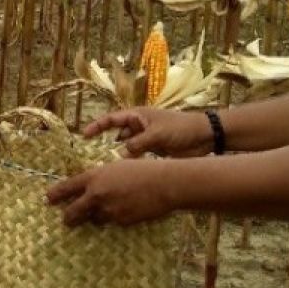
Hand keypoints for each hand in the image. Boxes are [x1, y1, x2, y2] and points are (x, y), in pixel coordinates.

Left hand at [46, 158, 176, 225]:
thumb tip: (91, 187)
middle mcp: (97, 195)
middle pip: (73, 212)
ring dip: (93, 217)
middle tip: (65, 220)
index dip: (56, 194)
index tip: (48, 199)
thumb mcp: (115, 167)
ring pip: (93, 219)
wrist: (163, 184)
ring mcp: (109, 211)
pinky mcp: (121, 221)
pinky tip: (120, 212)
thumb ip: (100, 177)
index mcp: (94, 178)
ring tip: (97, 214)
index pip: (67, 188)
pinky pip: (111, 222)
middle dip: (68, 217)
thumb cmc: (141, 169)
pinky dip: (111, 219)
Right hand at [82, 107, 213, 158]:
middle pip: (116, 134)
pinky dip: (130, 162)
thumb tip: (121, 154)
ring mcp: (145, 139)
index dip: (97, 126)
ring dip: (117, 155)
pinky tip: (123, 171)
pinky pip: (136, 156)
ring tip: (105, 167)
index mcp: (137, 116)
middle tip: (91, 156)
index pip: (111, 119)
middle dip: (104, 142)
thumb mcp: (157, 134)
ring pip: (125, 147)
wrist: (204, 137)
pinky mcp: (153, 150)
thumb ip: (138, 144)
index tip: (84, 135)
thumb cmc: (180, 128)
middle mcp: (138, 126)